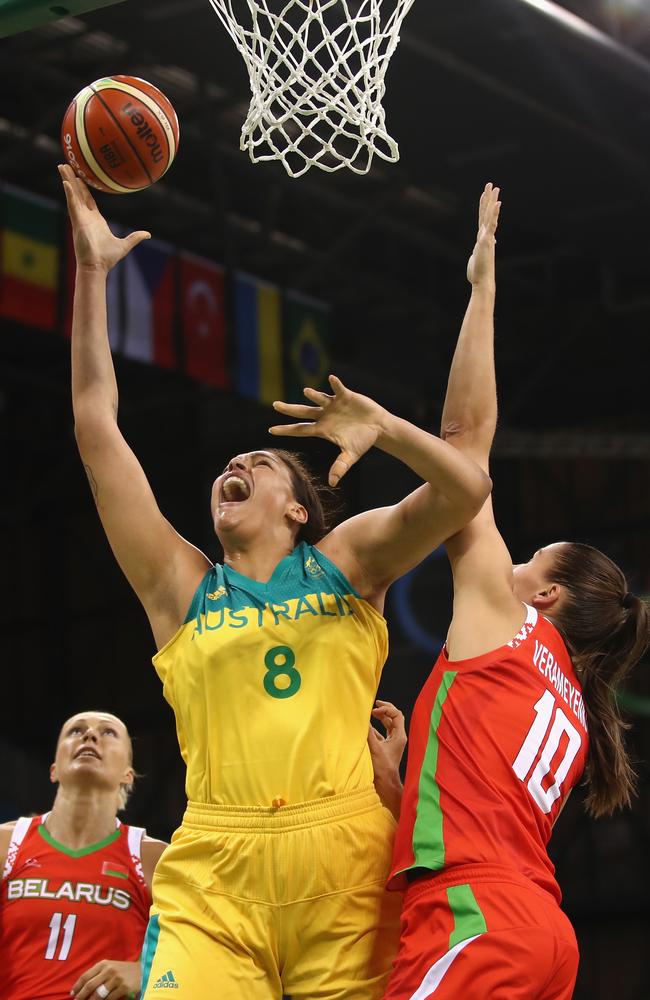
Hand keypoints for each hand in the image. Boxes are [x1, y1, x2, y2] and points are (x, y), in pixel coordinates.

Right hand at [58, 163, 149, 272]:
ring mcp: (80, 218)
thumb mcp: (125, 245)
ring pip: (72, 195)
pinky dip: (69, 193)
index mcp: (95, 220)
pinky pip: (72, 204)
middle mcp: (86, 216)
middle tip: (67, 165)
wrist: (97, 266)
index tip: (81, 176)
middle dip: (72, 179)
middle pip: (78, 193)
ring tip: (62, 166)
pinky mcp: (77, 221)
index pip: (88, 199)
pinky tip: (65, 182)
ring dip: (67, 180)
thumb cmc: (107, 258)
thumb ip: (135, 237)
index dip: (84, 188)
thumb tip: (148, 234)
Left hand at [71, 958, 139, 999]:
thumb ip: (98, 974)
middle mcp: (109, 970)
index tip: (72, 993)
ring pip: (98, 994)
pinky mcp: (123, 987)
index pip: (86, 976)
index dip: (77, 986)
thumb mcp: (111, 967)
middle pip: (90, 986)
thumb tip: (82, 987)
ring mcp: (116, 979)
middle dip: (81, 996)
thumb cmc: (123, 971)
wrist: (142, 971)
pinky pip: (109, 999)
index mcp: (104, 964)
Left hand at [269, 375, 385, 486]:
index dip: (286, 430)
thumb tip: (333, 483)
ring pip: (319, 399)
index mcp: (322, 429)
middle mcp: (324, 415)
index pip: (300, 430)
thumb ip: (340, 467)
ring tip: (307, 392)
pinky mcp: (345, 396)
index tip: (271, 430)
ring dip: (313, 395)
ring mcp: (333, 405)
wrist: (377, 427)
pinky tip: (331, 379)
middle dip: (289, 409)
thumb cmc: (362, 441)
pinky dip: (335, 384)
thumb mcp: (351, 455)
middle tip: (275, 405)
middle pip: (303, 412)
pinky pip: (338, 389)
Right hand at [368, 700, 406, 818]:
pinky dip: (374, 729)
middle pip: (393, 718)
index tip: (375, 709)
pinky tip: (366, 729)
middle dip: (384, 710)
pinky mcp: (386, 749)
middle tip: (374, 706)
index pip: (397, 715)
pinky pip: (381, 734)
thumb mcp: (374, 747)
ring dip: (379, 719)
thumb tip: (362, 719)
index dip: (386, 709)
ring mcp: (392, 743)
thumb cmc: (383, 769)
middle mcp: (397, 738)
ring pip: (387, 726)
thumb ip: (368, 732)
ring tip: (369, 715)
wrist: (385, 785)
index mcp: (399, 736)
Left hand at [466, 182, 500, 286]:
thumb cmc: (478, 273)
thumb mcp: (476, 258)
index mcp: (482, 238)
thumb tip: (481, 251)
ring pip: (490, 215)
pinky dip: (494, 213)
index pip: (483, 218)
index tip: (486, 196)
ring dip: (492, 200)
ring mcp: (487, 236)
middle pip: (487, 213)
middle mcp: (486, 235)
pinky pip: (491, 224)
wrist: (482, 281)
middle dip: (489, 198)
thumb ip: (479, 252)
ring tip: (494, 187)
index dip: (485, 207)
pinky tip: (497, 203)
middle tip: (491, 184)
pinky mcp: (487, 240)